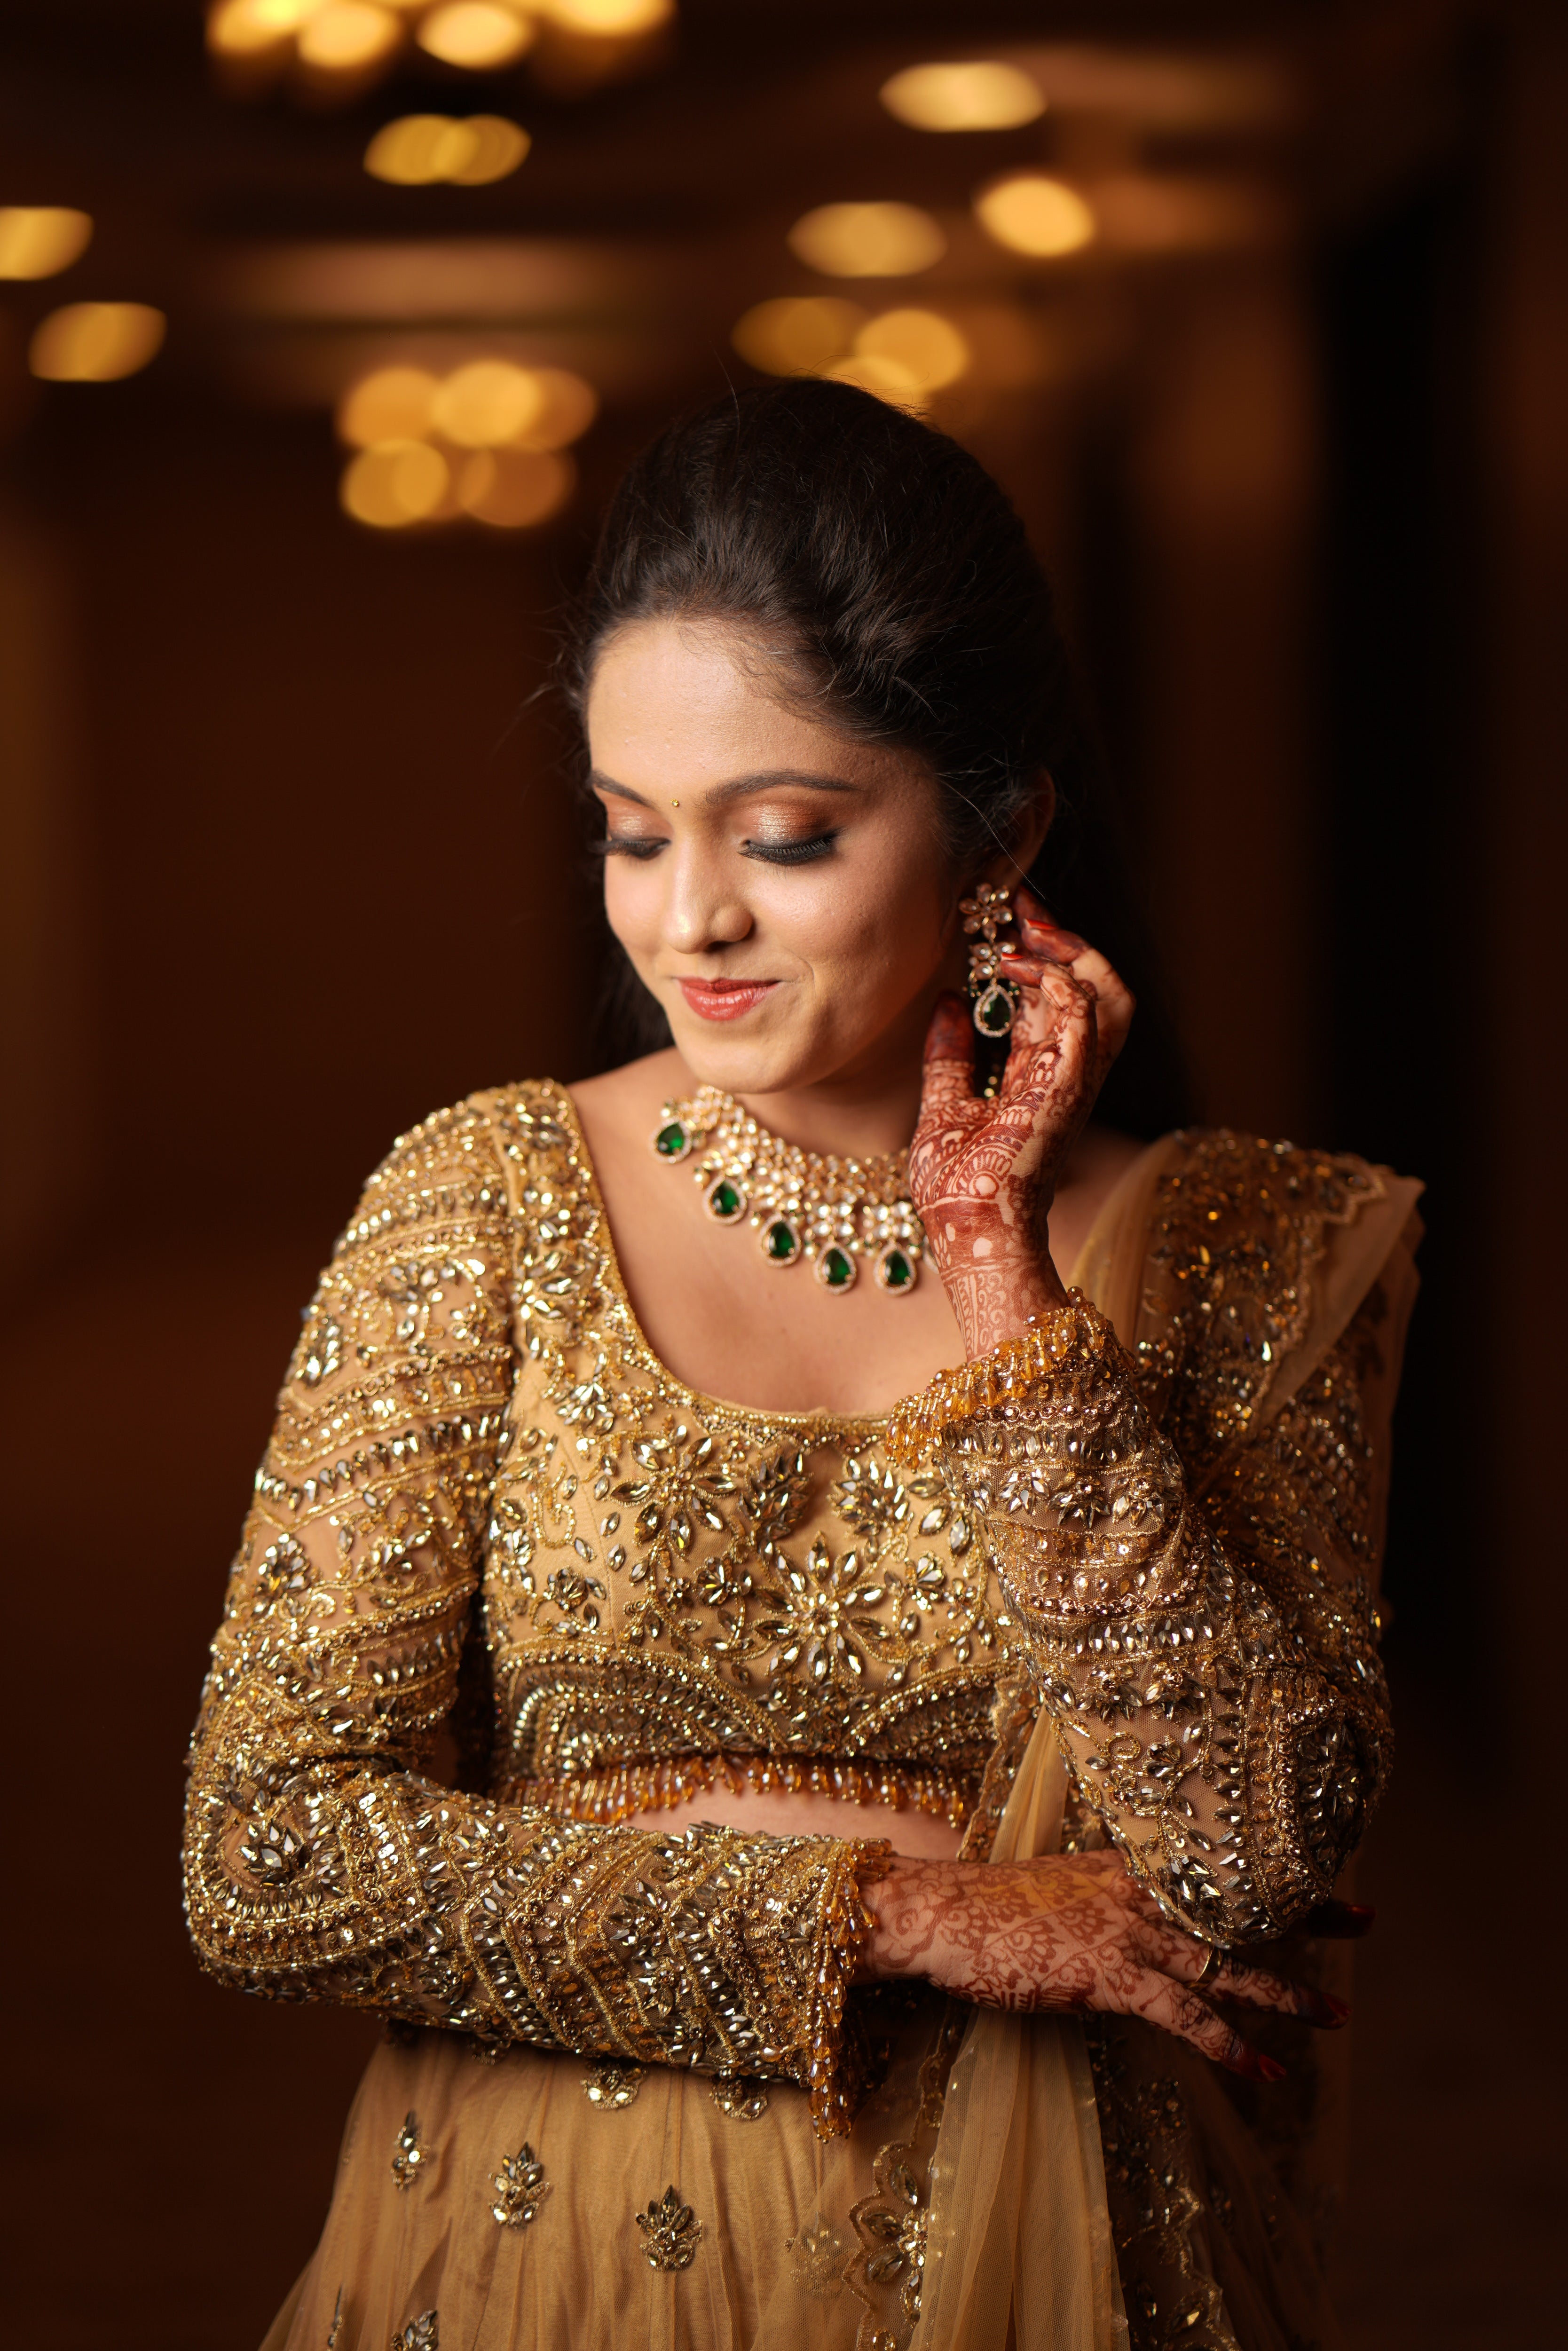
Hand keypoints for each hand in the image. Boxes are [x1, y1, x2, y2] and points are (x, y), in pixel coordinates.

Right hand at [857, 1848, 1347, 2080]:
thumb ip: (1105, 1900)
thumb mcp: (1060, 1889)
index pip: (1218, 1867)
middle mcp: (1138, 1891)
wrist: (939, 1914)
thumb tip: (1136, 1922)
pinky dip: (1230, 2044)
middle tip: (1368, 1920)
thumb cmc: (988, 1909)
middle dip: (1308, 1913)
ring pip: (1226, 1963)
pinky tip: (1265, 2068)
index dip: (1274, 1870)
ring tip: (1337, 2015)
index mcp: (1128, 1865)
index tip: (1324, 1866)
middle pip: (1239, 1905)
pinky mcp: (1109, 1974)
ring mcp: (1126, 1931)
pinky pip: (1185, 2014)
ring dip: (1286, 1992)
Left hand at [909, 884, 1134, 1356]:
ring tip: (1024, 934)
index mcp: (1044, 1074)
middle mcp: (1068, 1072)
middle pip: (1099, 985)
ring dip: (1073, 953)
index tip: (1008, 918)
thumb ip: (950, 1055)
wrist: (965, 1230)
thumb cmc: (957, 1186)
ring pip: (1112, 995)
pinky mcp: (1066, 1087)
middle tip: (1021, 912)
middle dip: (1065, 938)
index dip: (1042, 950)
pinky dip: (1055, 980)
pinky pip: (1084, 1017)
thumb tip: (948, 1003)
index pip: (1062, 995)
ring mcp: (1073, 1080)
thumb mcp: (943, 1104)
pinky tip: (1012, 969)